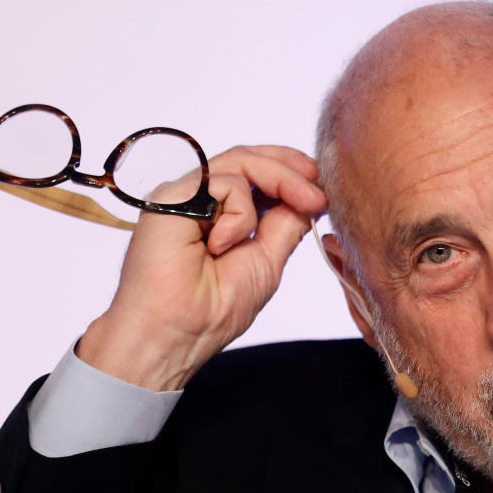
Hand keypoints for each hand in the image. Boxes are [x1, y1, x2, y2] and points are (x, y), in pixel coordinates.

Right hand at [77, 145, 324, 390]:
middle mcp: (201, 200)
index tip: (320, 186)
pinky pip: (223, 182)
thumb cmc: (215, 308)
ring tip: (305, 203)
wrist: (179, 331)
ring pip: (241, 162)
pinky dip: (238, 216)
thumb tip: (311, 196)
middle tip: (318, 190)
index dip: (290, 170)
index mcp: (221, 214)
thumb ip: (285, 224)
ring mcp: (187, 195)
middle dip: (291, 169)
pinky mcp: (173, 195)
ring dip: (281, 180)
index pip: (256, 175)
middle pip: (250, 161)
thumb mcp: (268, 260)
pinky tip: (221, 246)